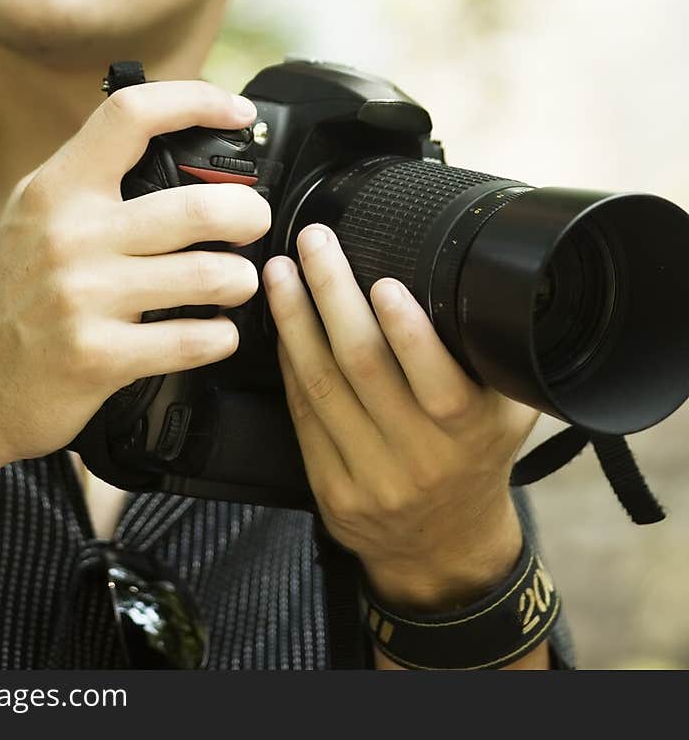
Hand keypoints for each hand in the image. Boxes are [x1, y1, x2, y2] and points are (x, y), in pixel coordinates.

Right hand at [0, 81, 269, 465]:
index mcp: (59, 188)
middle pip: (198, 206)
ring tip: (236, 281)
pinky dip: (219, 337)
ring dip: (240, 279)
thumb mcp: (35, 212)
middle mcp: (72, 236)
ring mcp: (85, 298)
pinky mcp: (99, 358)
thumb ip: (93, 176)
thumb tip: (174, 135)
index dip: (197, 101)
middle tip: (253, 221)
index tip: (239, 112)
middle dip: (248, 213)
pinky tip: (215, 331)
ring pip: (208, 276)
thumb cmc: (10, 294)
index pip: (132, 114)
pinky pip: (192, 340)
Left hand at [262, 224, 538, 609]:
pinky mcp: (330, 490)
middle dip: (333, 294)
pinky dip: (289, 362)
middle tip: (315, 242)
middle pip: (364, 367)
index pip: (439, 384)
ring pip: (322, 385)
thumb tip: (485, 276)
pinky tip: (281, 323)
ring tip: (281, 271)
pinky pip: (303, 415)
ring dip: (295, 320)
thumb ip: (496, 354)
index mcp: (468, 435)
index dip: (409, 333)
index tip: (384, 283)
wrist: (445, 546)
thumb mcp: (508, 410)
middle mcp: (420, 459)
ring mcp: (370, 478)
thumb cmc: (476, 456)